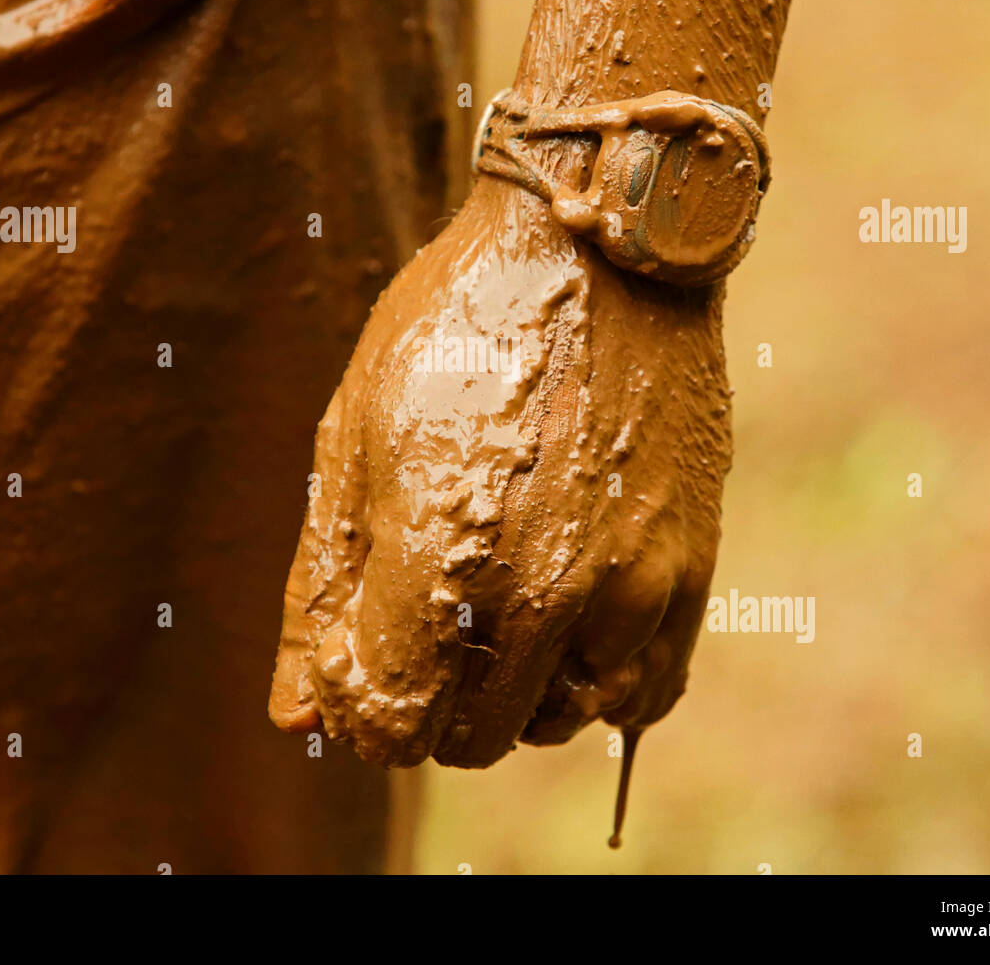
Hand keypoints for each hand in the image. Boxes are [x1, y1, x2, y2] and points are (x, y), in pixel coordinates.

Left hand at [268, 172, 730, 767]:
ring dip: (515, 695)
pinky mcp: (692, 568)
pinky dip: (599, 686)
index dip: (359, 703)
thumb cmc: (457, 327)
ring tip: (496, 612)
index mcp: (441, 563)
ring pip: (559, 722)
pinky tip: (568, 630)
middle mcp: (542, 597)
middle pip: (473, 739)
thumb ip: (320, 589)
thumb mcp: (353, 439)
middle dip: (431, 703)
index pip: (389, 728)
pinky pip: (647, 693)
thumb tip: (296, 717)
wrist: (599, 249)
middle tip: (423, 627)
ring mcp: (630, 589)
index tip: (360, 651)